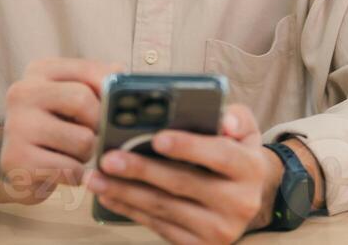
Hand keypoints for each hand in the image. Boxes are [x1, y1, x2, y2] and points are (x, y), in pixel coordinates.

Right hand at [0, 57, 121, 202]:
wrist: (16, 167)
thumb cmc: (53, 128)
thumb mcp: (70, 98)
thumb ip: (96, 82)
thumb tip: (121, 72)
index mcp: (39, 71)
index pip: (88, 70)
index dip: (111, 90)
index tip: (119, 105)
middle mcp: (22, 92)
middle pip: (83, 101)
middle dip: (99, 124)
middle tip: (94, 135)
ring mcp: (16, 126)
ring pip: (82, 140)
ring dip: (87, 154)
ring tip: (72, 154)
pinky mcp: (17, 159)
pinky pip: (70, 169)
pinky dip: (75, 175)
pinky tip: (62, 171)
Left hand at [85, 103, 276, 243]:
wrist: (247, 199)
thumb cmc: (235, 153)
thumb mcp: (243, 130)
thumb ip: (234, 117)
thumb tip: (224, 121)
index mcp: (251, 169)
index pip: (220, 155)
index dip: (188, 147)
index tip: (157, 138)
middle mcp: (240, 203)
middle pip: (183, 184)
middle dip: (141, 170)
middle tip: (109, 158)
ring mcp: (219, 230)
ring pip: (164, 208)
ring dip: (125, 192)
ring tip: (97, 176)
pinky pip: (159, 226)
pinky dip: (130, 210)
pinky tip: (109, 194)